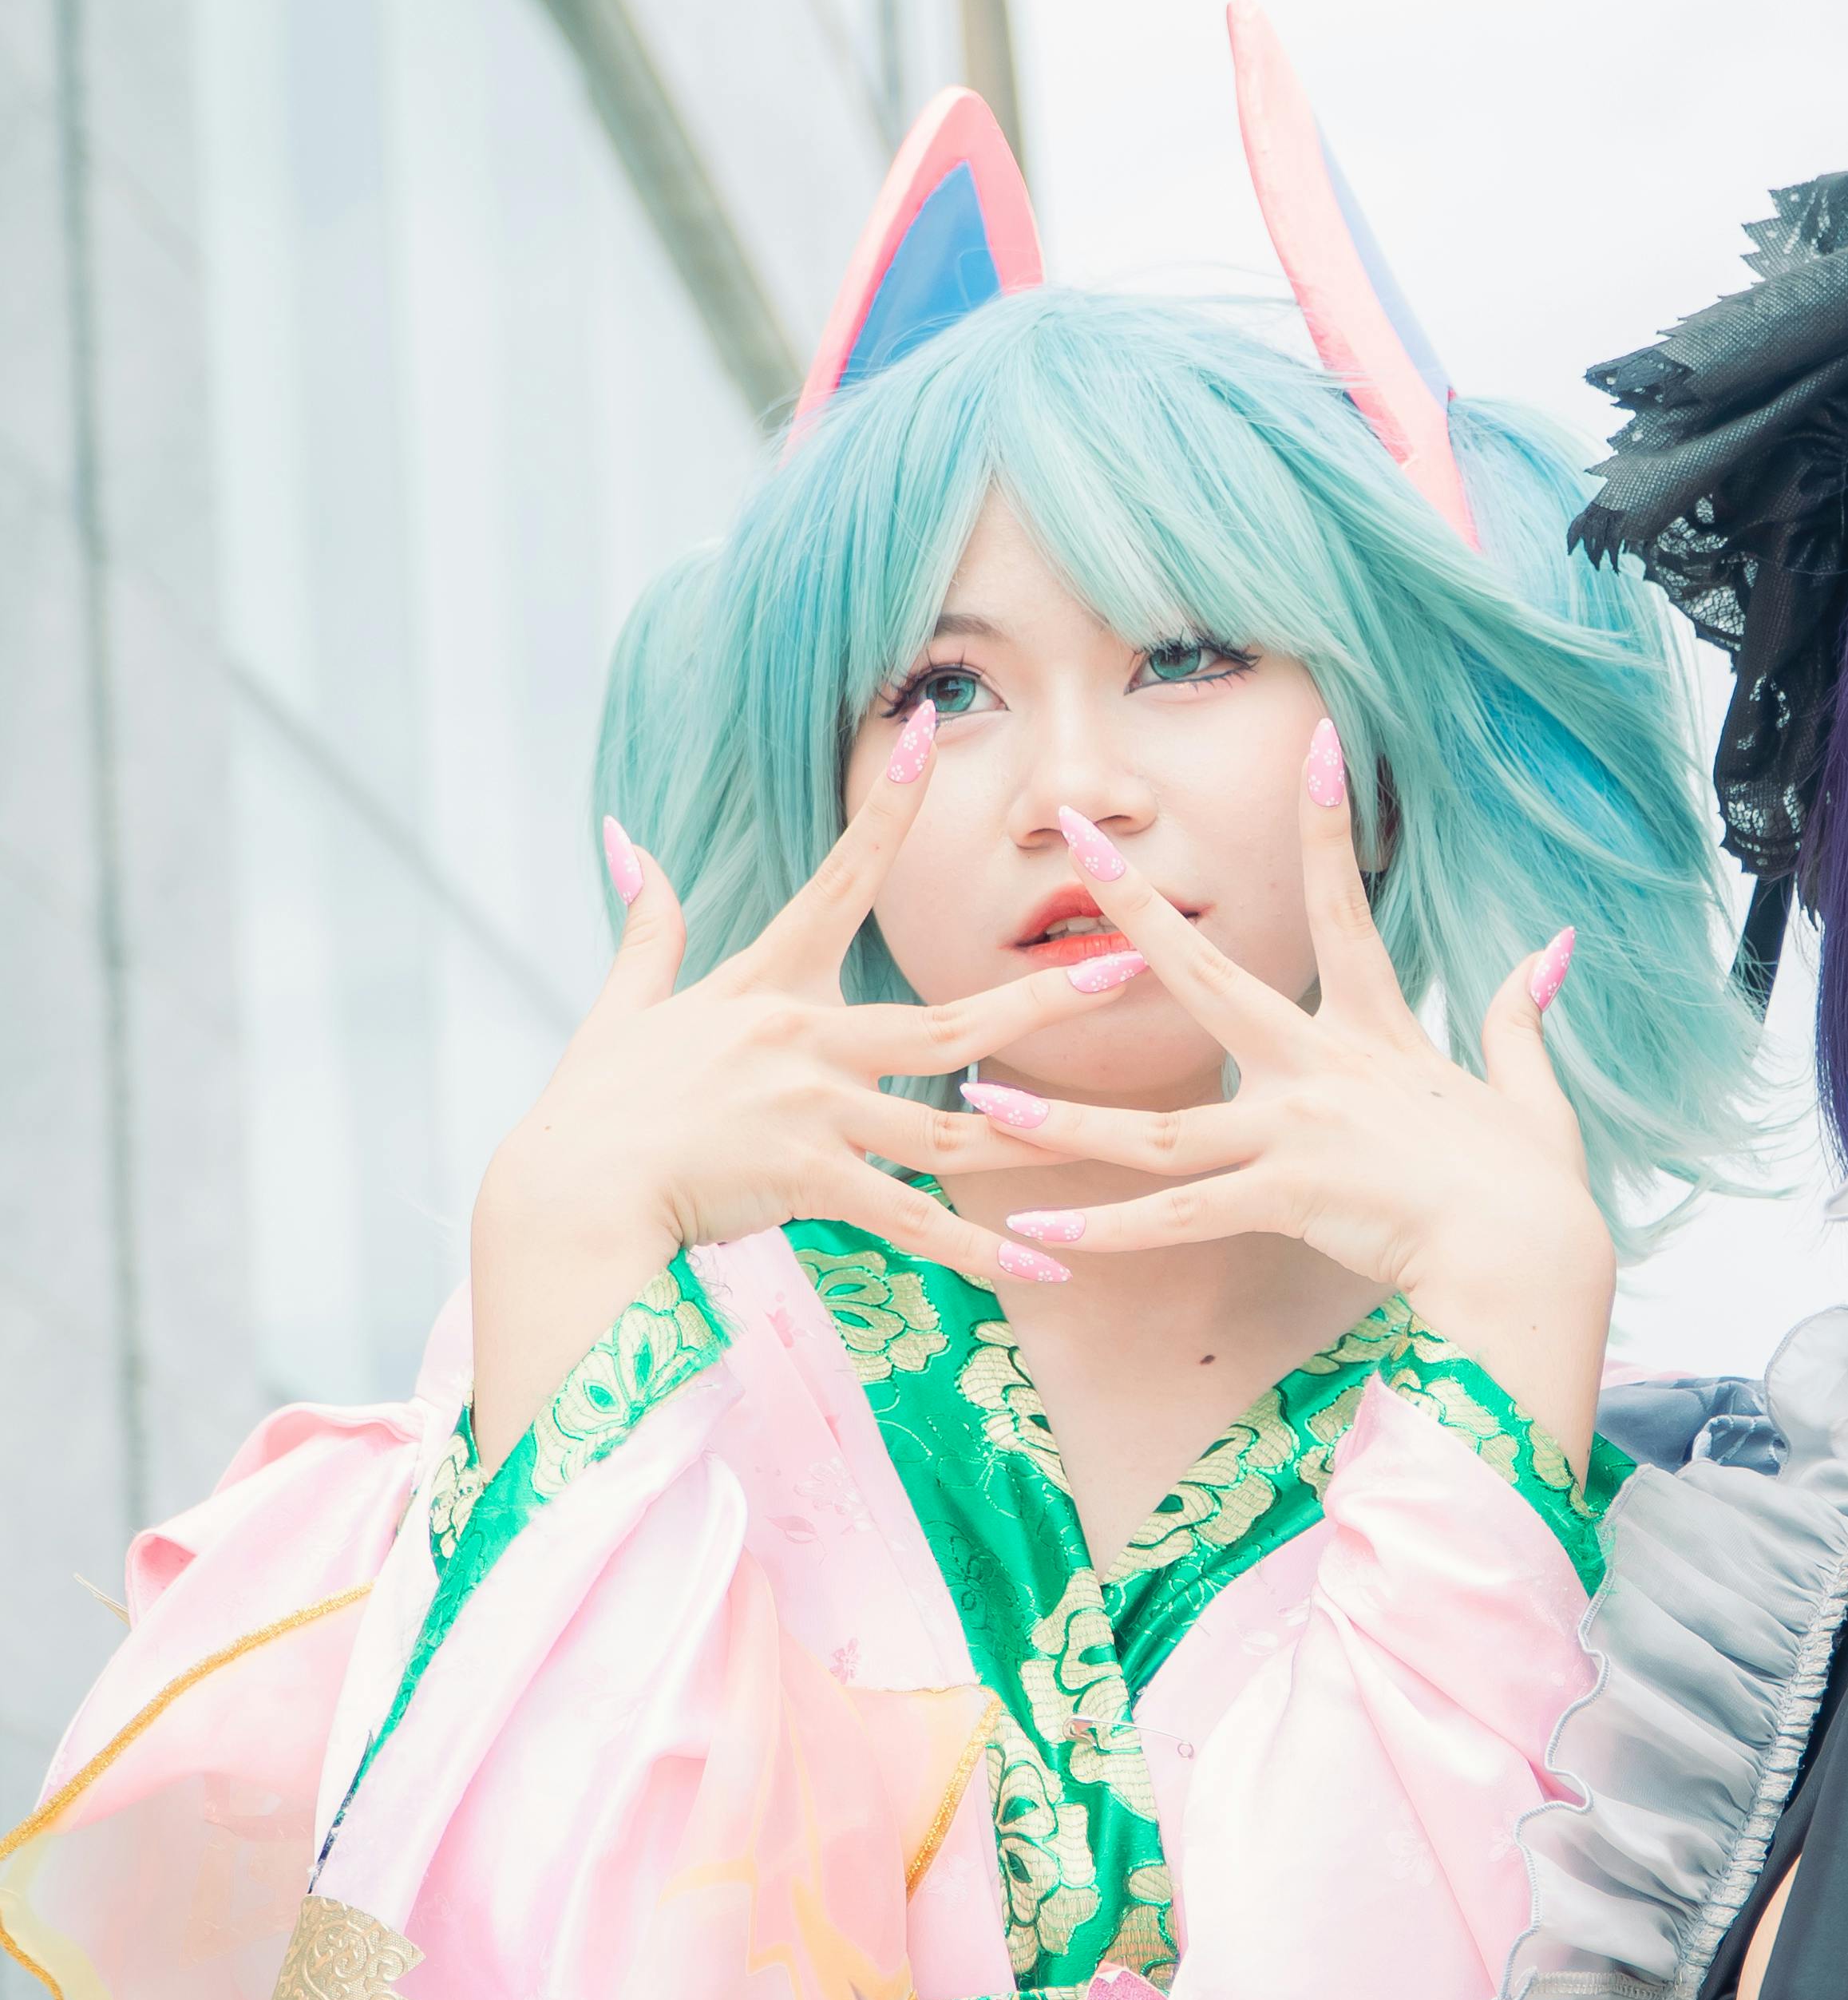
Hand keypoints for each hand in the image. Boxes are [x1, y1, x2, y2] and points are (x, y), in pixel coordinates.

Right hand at [470, 718, 1069, 1464]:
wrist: (569, 1191)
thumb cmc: (598, 1105)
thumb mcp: (623, 1005)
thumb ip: (649, 928)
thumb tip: (627, 840)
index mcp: (767, 985)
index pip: (840, 878)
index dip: (887, 806)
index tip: (928, 731)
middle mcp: (800, 1038)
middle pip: (947, 1019)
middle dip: (1042, 999)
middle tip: (1126, 970)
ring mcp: (809, 1112)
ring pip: (949, 1126)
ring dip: (1039, 1137)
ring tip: (1124, 1142)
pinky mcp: (806, 1181)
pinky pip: (913, 1220)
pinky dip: (981, 1251)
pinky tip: (1047, 1268)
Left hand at [948, 723, 1615, 1468]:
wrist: (1530, 1256)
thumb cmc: (1530, 1187)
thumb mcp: (1529, 1091)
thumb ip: (1521, 1018)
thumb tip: (1552, 948)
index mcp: (1372, 1037)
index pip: (1341, 911)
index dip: (1329, 826)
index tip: (1317, 745)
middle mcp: (1320, 1070)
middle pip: (1207, 978)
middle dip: (1134, 907)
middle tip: (1075, 843)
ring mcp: (1298, 1133)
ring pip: (1157, 1126)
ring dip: (1062, 1118)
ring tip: (982, 1098)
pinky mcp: (1288, 1199)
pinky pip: (1178, 1218)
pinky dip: (1107, 1230)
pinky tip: (1038, 1233)